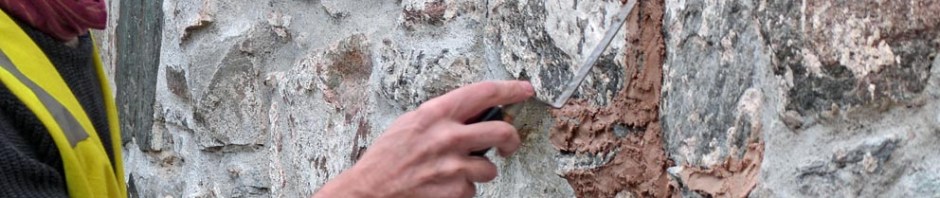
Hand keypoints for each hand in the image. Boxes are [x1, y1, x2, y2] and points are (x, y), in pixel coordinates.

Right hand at [313, 81, 534, 197]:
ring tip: (454, 172)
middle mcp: (447, 136)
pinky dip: (461, 190)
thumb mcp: (410, 124)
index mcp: (435, 114)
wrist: (369, 190)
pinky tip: (441, 186)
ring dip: (478, 172)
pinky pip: (472, 189)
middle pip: (502, 131)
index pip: (484, 93)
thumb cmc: (387, 158)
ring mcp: (453, 165)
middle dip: (512, 140)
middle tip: (509, 145)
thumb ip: (442, 117)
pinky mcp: (454, 190)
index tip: (524, 90)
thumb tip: (472, 112)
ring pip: (489, 168)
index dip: (510, 90)